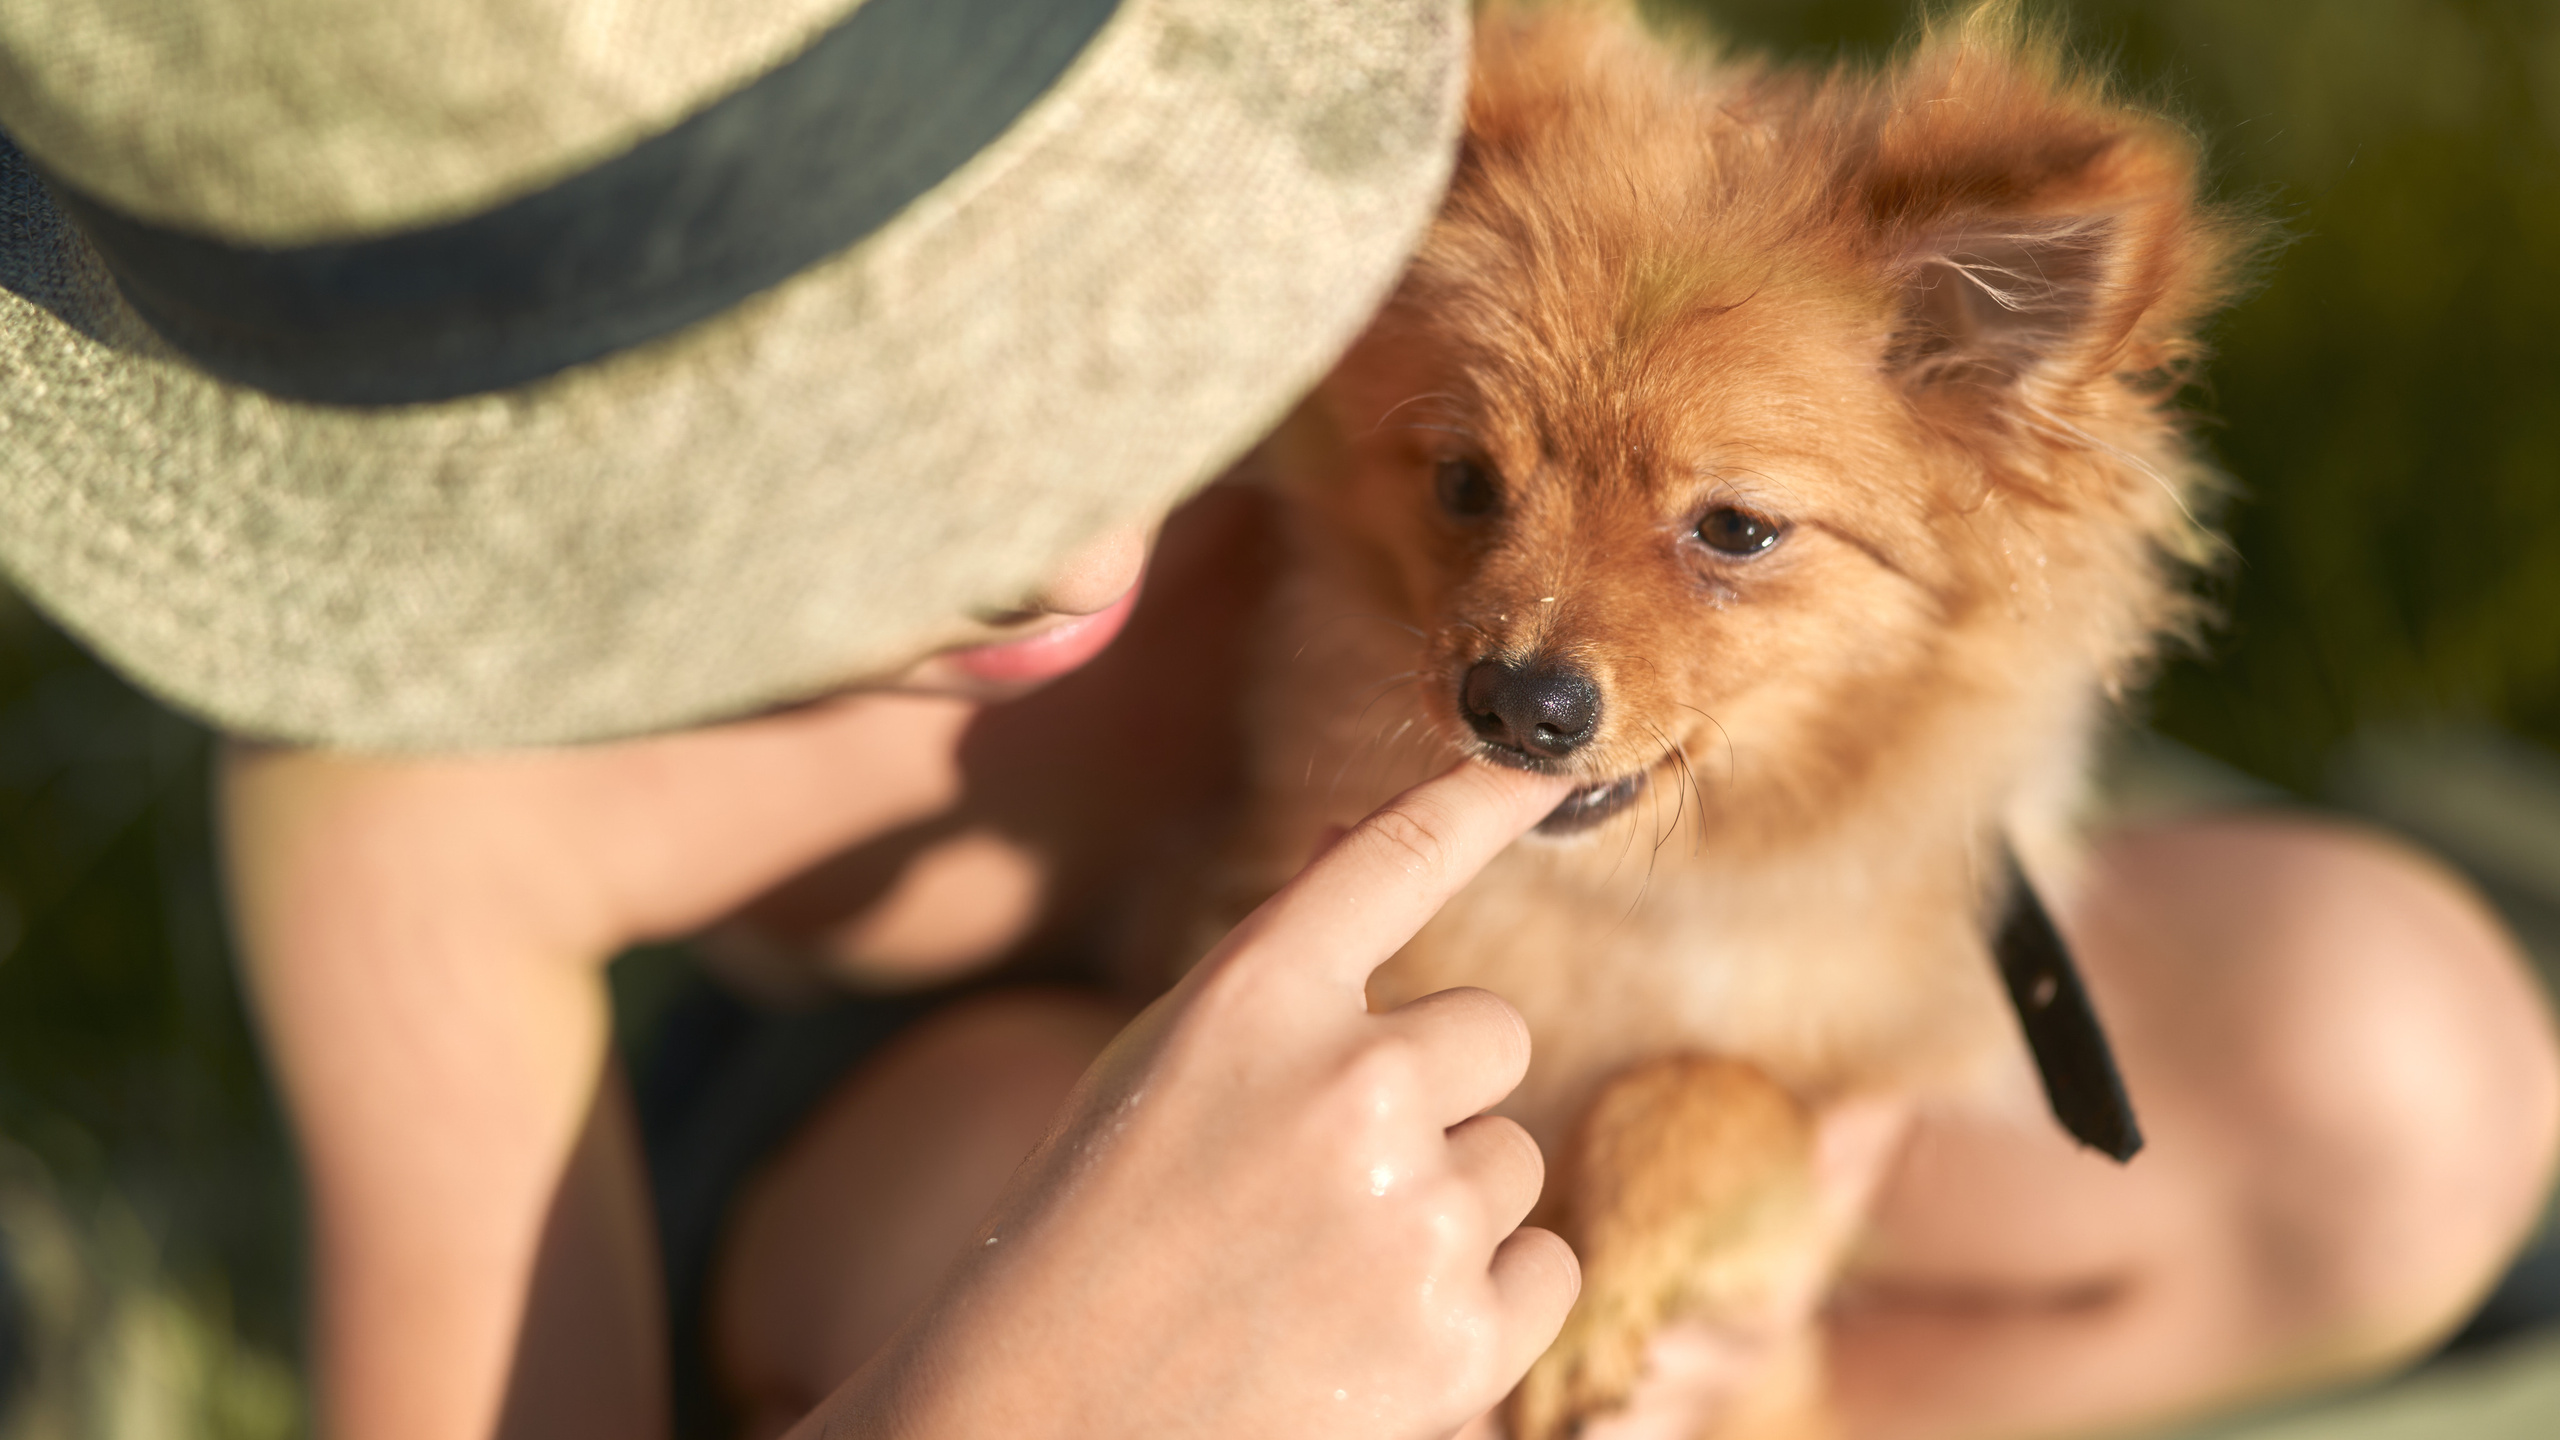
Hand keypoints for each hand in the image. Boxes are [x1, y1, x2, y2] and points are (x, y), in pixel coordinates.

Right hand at [811, 761, 1582, 1439]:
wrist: (1051, 1417)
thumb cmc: (1106, 1224)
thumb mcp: (1169, 1064)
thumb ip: (1283, 958)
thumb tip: (1361, 829)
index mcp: (1254, 1000)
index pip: (1396, 861)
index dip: (1482, 800)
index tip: (1540, 765)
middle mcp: (1348, 1085)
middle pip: (1493, 1036)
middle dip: (1440, 1093)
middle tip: (1331, 1173)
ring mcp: (1412, 1217)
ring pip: (1513, 1161)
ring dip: (1450, 1204)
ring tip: (1326, 1268)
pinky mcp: (1462, 1342)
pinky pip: (1545, 1267)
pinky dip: (1486, 1301)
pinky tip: (1381, 1332)